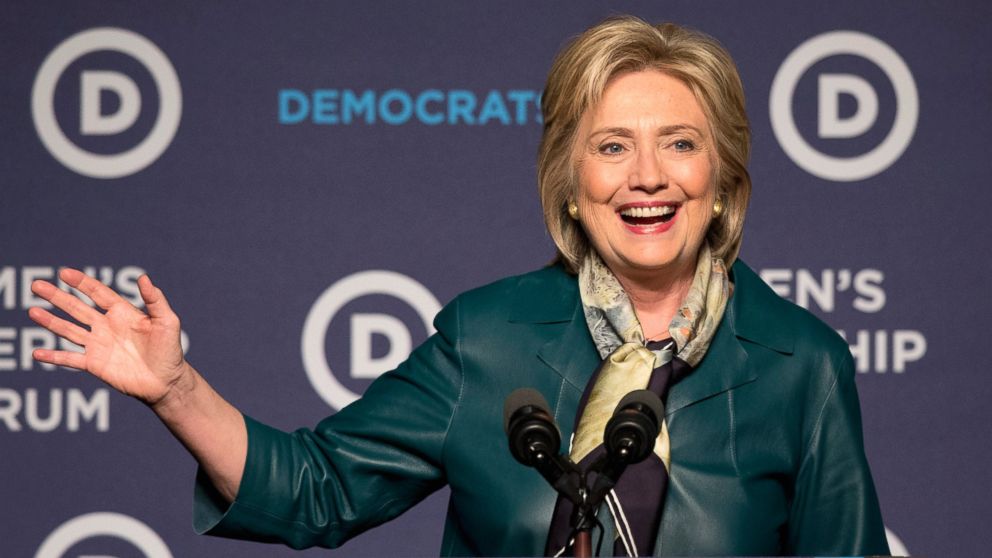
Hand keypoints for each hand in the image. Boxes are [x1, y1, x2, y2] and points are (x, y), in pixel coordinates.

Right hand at [28, 268, 189, 407]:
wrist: (166, 381)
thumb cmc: (170, 350)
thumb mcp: (167, 321)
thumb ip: (155, 300)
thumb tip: (144, 277)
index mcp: (123, 312)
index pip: (98, 293)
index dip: (82, 282)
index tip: (64, 273)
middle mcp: (106, 326)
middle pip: (77, 308)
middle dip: (57, 297)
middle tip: (36, 285)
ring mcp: (98, 345)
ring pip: (69, 330)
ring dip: (50, 321)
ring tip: (32, 312)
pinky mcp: (94, 364)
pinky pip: (70, 359)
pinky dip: (54, 357)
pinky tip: (37, 354)